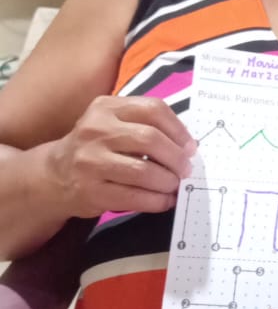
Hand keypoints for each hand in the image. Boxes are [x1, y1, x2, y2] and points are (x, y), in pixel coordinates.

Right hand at [46, 95, 195, 217]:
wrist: (55, 175)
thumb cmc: (95, 148)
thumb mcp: (112, 123)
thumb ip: (144, 125)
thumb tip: (188, 146)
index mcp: (106, 107)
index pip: (153, 109)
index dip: (178, 129)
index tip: (190, 146)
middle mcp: (96, 130)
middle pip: (150, 139)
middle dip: (176, 157)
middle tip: (186, 169)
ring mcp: (91, 161)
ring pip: (144, 171)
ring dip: (168, 182)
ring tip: (174, 186)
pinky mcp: (91, 191)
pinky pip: (134, 197)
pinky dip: (156, 201)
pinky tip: (164, 200)